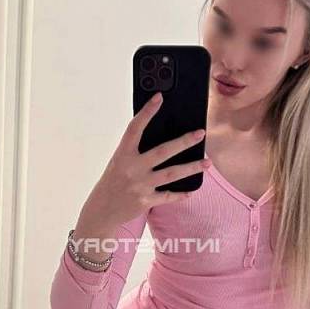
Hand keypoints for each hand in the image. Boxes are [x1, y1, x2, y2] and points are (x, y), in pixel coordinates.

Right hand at [88, 92, 211, 225]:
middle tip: (200, 133)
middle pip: (162, 151)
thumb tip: (161, 136)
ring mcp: (140, 185)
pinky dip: (180, 194)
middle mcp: (132, 169)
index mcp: (122, 155)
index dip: (146, 112)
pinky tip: (191, 190)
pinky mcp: (146, 201)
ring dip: (192, 167)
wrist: (102, 210)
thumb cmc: (112, 182)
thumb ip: (135, 151)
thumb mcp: (119, 162)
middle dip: (184, 142)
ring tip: (207, 162)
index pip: (135, 129)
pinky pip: (168, 196)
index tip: (158, 98)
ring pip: (171, 174)